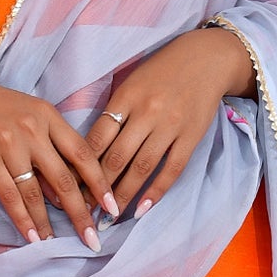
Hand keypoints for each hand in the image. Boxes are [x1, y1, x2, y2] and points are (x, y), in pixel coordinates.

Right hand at [0, 68, 116, 249]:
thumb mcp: (28, 113)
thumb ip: (50, 145)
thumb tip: (64, 192)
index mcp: (48, 115)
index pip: (83, 154)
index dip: (100, 184)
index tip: (112, 207)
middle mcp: (33, 129)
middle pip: (64, 178)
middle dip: (81, 213)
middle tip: (93, 239)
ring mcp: (9, 144)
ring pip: (36, 192)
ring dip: (49, 222)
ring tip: (59, 243)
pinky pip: (9, 195)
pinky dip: (22, 219)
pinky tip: (32, 237)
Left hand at [89, 25, 254, 215]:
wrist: (206, 59)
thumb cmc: (162, 71)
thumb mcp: (131, 82)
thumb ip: (113, 112)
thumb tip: (90, 149)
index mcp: (125, 97)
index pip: (98, 138)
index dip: (81, 166)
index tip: (70, 187)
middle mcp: (147, 112)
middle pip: (117, 157)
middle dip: (98, 188)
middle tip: (84, 211)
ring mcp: (171, 126)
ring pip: (142, 167)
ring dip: (124, 195)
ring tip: (109, 217)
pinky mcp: (191, 137)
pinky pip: (171, 170)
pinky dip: (156, 191)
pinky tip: (142, 209)